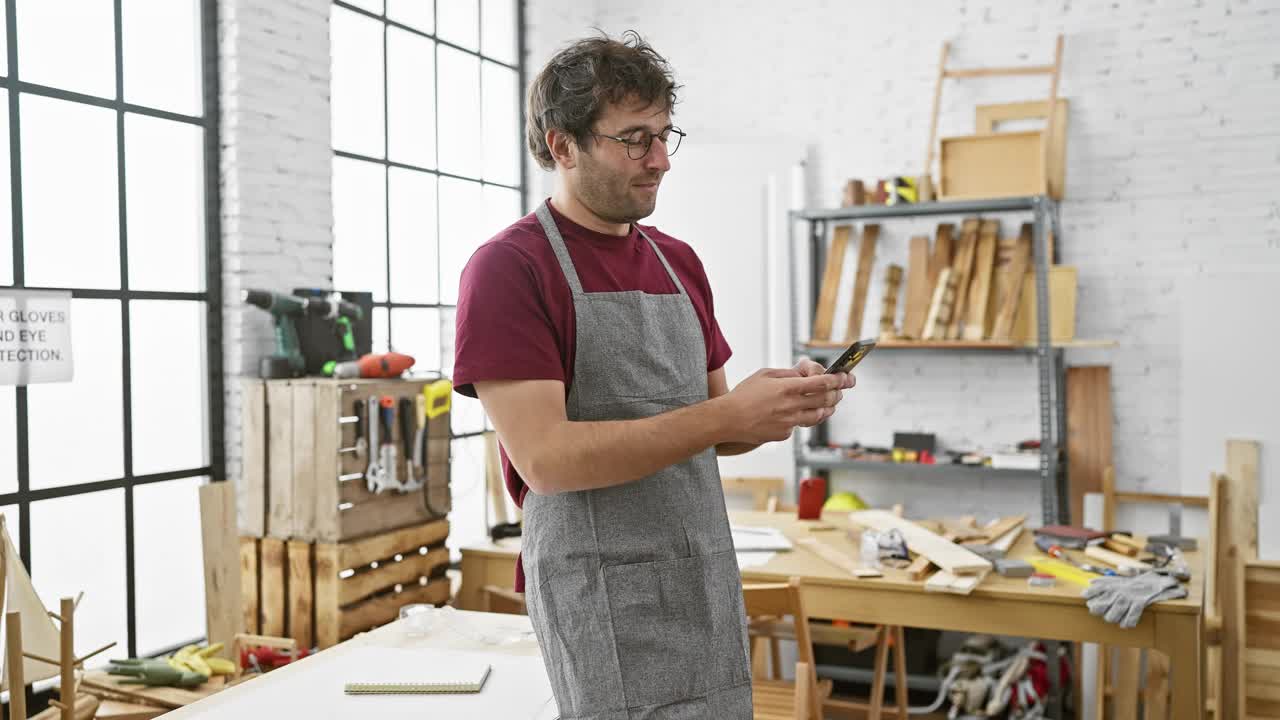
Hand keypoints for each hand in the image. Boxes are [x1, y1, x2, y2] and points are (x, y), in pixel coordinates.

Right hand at [719, 367, 846, 444]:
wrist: (727, 420)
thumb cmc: (744, 394)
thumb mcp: (765, 374)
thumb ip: (788, 374)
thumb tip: (806, 374)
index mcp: (787, 388)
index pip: (822, 383)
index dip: (838, 380)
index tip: (845, 377)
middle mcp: (791, 406)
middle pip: (826, 399)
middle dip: (837, 393)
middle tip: (840, 390)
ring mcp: (789, 423)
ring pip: (818, 416)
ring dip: (827, 408)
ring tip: (829, 404)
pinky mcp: (784, 434)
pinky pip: (800, 425)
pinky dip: (803, 418)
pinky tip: (798, 414)